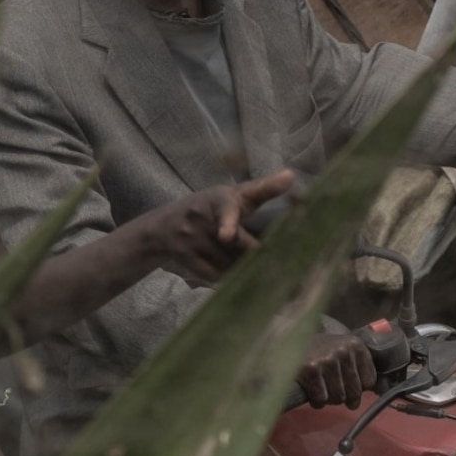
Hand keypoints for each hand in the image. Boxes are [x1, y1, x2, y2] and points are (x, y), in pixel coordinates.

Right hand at [132, 170, 296, 281]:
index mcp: (218, 199)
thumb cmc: (211, 207)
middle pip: (235, 244)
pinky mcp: (185, 258)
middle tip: (280, 264)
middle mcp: (201, 218)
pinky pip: (215, 275)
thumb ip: (263, 189)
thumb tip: (291, 176)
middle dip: (255, 254)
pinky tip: (242, 279)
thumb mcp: (234, 195)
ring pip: (228, 262)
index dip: (227, 222)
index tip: (226, 236)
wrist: (164, 227)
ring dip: (246, 268)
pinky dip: (230, 278)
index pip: (226, 209)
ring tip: (262, 270)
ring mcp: (191, 239)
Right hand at [297, 326, 374, 407]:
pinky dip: (316, 401)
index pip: (369, 380)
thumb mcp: (341, 349)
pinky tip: (312, 391)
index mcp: (355, 345)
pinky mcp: (311, 370)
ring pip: (338, 397)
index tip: (349, 386)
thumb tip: (370, 394)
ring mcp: (327, 361)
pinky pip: (321, 399)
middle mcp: (344, 351)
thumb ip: (357, 366)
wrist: (287, 339)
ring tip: (322, 389)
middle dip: (345, 397)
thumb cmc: (318, 348)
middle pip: (354, 392)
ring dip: (329, 399)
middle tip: (334, 392)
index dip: (359, 388)